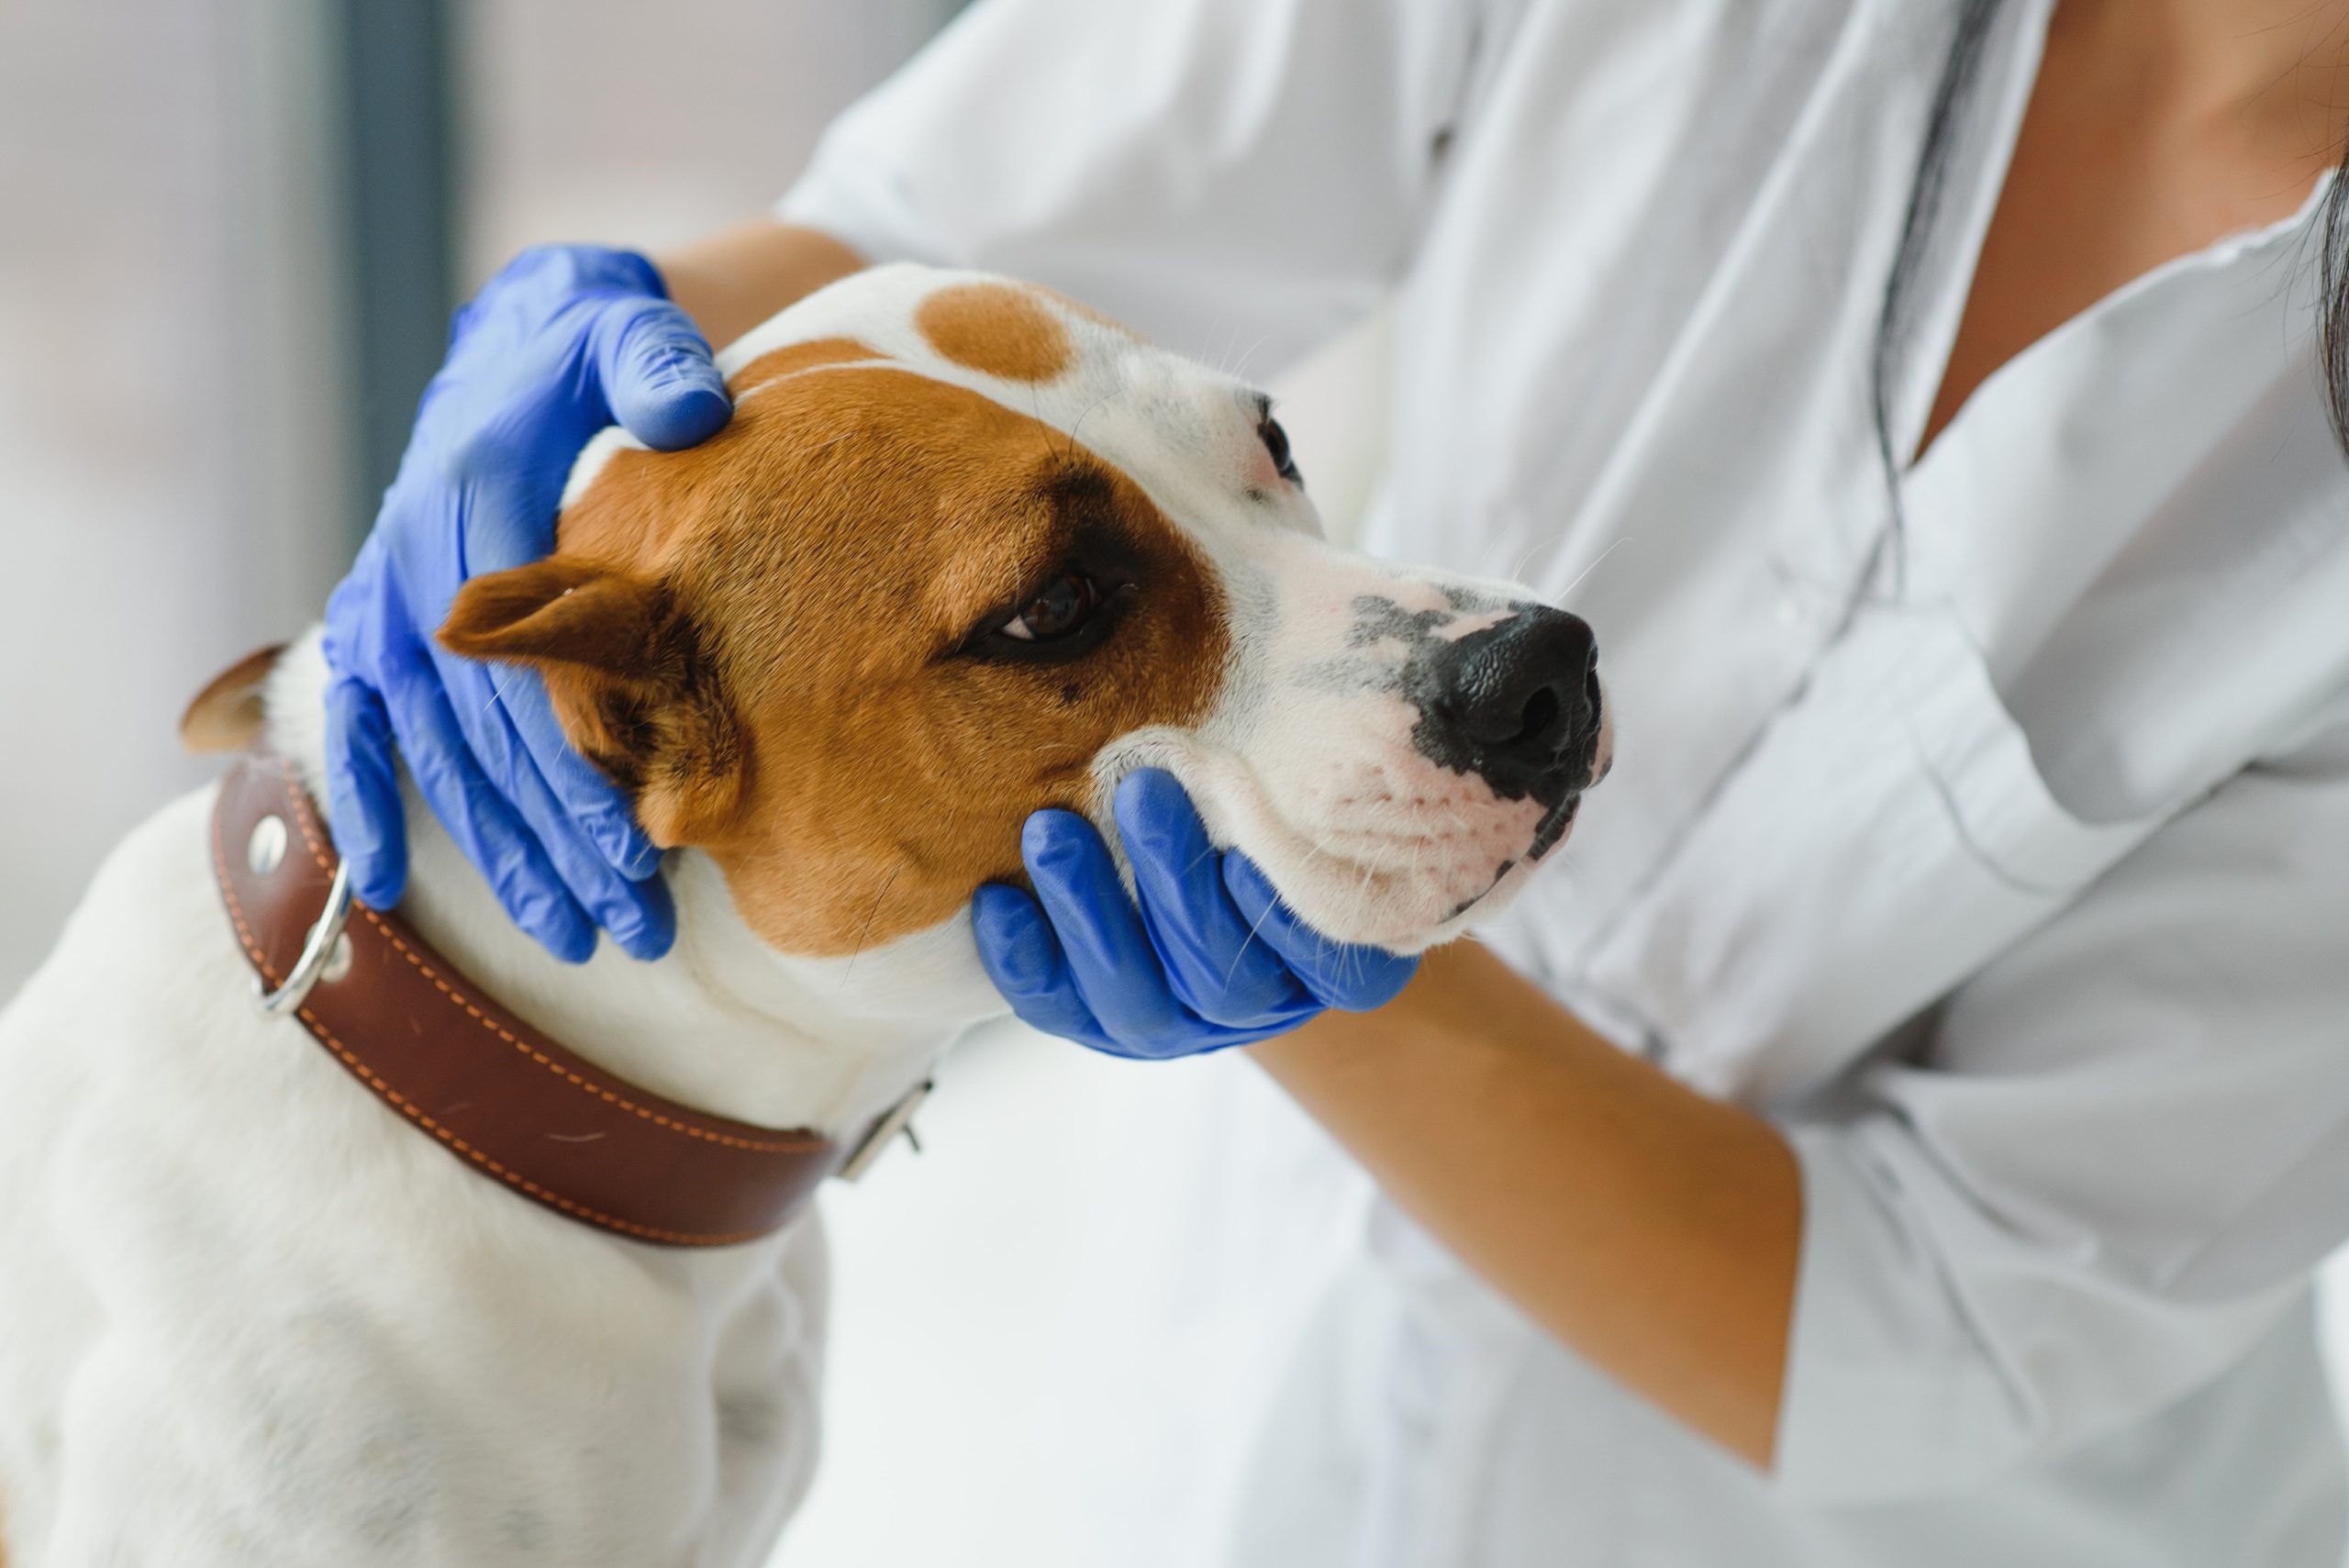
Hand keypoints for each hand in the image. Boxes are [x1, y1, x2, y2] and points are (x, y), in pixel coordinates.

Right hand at [321, 245, 730, 961]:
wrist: (528, 341)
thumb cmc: (595, 353)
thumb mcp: (631, 331)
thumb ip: (656, 364)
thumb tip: (687, 410)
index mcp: (474, 496)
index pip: (527, 661)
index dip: (578, 762)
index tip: (642, 843)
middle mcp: (413, 559)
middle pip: (489, 732)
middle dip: (561, 839)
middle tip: (636, 924)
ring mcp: (386, 604)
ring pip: (441, 754)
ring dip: (502, 852)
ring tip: (574, 934)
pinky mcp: (375, 628)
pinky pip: (356, 731)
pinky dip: (364, 805)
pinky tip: (386, 887)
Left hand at [970, 769, 1418, 1057]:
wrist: (1184, 831)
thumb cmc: (1253, 792)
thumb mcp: (1284, 778)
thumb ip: (1284, 767)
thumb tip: (1292, 675)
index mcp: (1330, 952)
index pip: (1328, 961)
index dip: (1286, 917)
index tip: (1245, 848)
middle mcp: (1259, 1002)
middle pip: (1225, 979)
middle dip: (1175, 883)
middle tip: (1142, 791)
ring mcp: (1178, 1023)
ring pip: (1139, 1000)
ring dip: (1091, 911)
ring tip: (1051, 830)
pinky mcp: (1098, 1022)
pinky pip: (1060, 1010)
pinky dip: (1026, 958)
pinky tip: (997, 900)